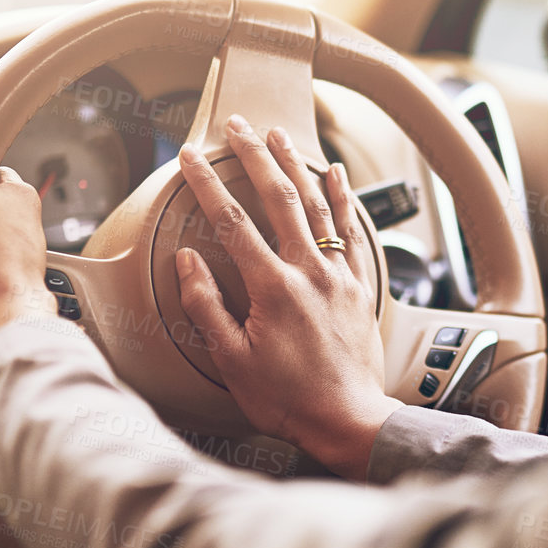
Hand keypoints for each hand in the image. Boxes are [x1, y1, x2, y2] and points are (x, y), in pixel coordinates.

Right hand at [177, 115, 399, 478]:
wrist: (348, 421)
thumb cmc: (287, 399)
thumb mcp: (231, 361)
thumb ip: (206, 306)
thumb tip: (188, 261)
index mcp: (272, 287)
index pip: (231, 221)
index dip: (206, 183)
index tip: (190, 157)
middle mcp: (309, 272)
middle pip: (279, 198)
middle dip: (254, 156)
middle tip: (238, 126)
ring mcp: (339, 277)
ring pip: (317, 206)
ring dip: (296, 166)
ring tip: (279, 136)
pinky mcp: (359, 288)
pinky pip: (351, 232)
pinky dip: (342, 199)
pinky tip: (336, 175)